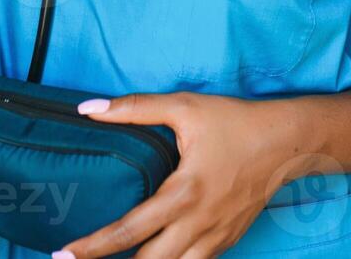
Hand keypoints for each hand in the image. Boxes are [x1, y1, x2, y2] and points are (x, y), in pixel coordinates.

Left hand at [54, 91, 300, 258]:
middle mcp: (198, 223)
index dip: (93, 247)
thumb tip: (88, 108)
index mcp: (183, 192)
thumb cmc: (233, 122)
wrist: (286, 143)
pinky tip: (155, 258)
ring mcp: (215, 238)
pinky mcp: (227, 242)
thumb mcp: (184, 106)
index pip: (129, 230)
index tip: (63, 255)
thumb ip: (134, 108)